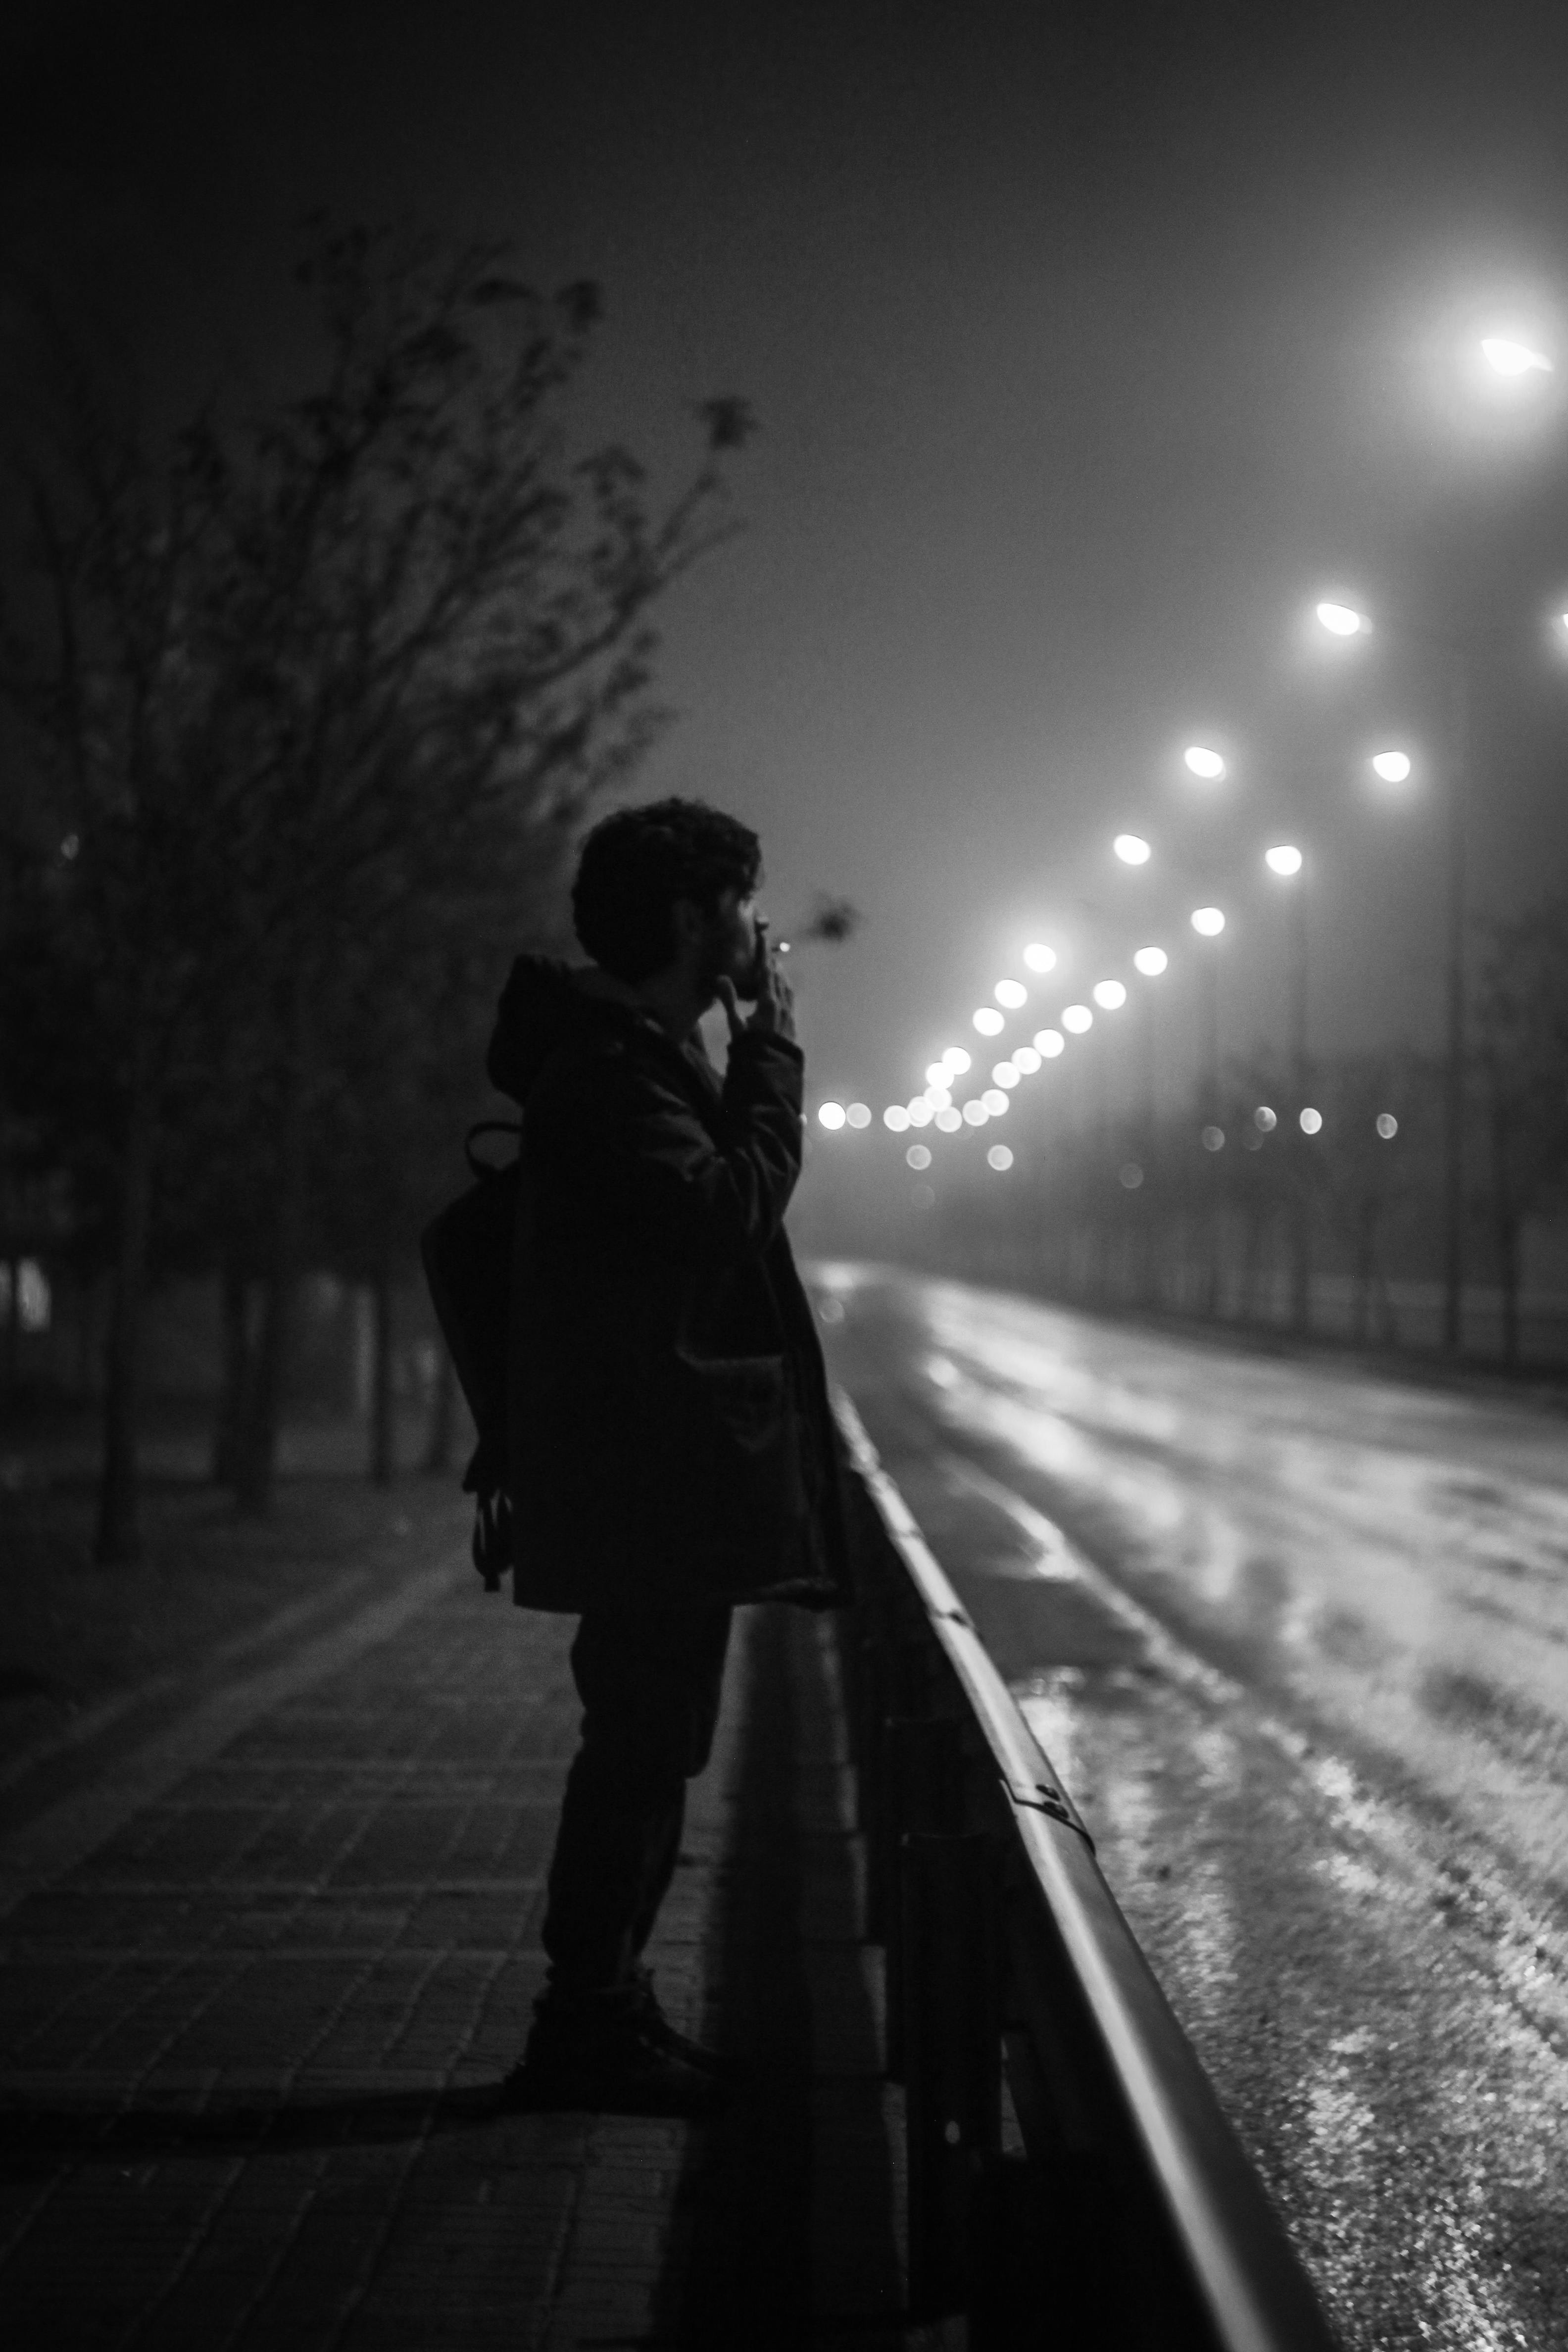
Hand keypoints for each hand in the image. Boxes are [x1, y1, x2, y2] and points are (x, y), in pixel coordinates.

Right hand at [715, 925, 795, 1042]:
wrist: (771, 1070)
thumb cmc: (751, 1049)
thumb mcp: (736, 1025)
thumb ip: (729, 1000)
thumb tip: (720, 977)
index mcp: (768, 1002)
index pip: (765, 971)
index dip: (762, 953)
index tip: (761, 936)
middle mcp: (782, 1004)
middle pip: (777, 976)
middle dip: (771, 960)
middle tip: (766, 945)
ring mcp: (789, 1013)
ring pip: (786, 986)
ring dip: (779, 972)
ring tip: (775, 964)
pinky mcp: (791, 1022)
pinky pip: (790, 997)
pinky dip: (785, 986)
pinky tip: (784, 989)